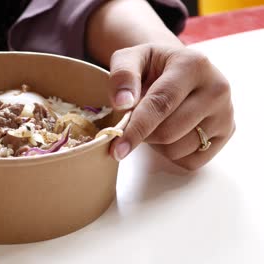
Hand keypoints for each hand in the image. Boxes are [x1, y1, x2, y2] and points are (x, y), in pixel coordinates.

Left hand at [108, 44, 234, 169]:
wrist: (177, 68)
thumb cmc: (151, 66)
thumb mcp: (131, 59)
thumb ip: (122, 75)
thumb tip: (122, 103)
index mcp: (193, 64)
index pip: (160, 104)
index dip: (136, 128)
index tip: (117, 148)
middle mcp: (216, 88)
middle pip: (167, 132)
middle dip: (143, 133)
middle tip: (135, 120)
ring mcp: (225, 113)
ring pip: (177, 150)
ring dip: (156, 144)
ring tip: (156, 120)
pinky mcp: (227, 132)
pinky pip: (189, 161)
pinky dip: (172, 153)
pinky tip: (171, 130)